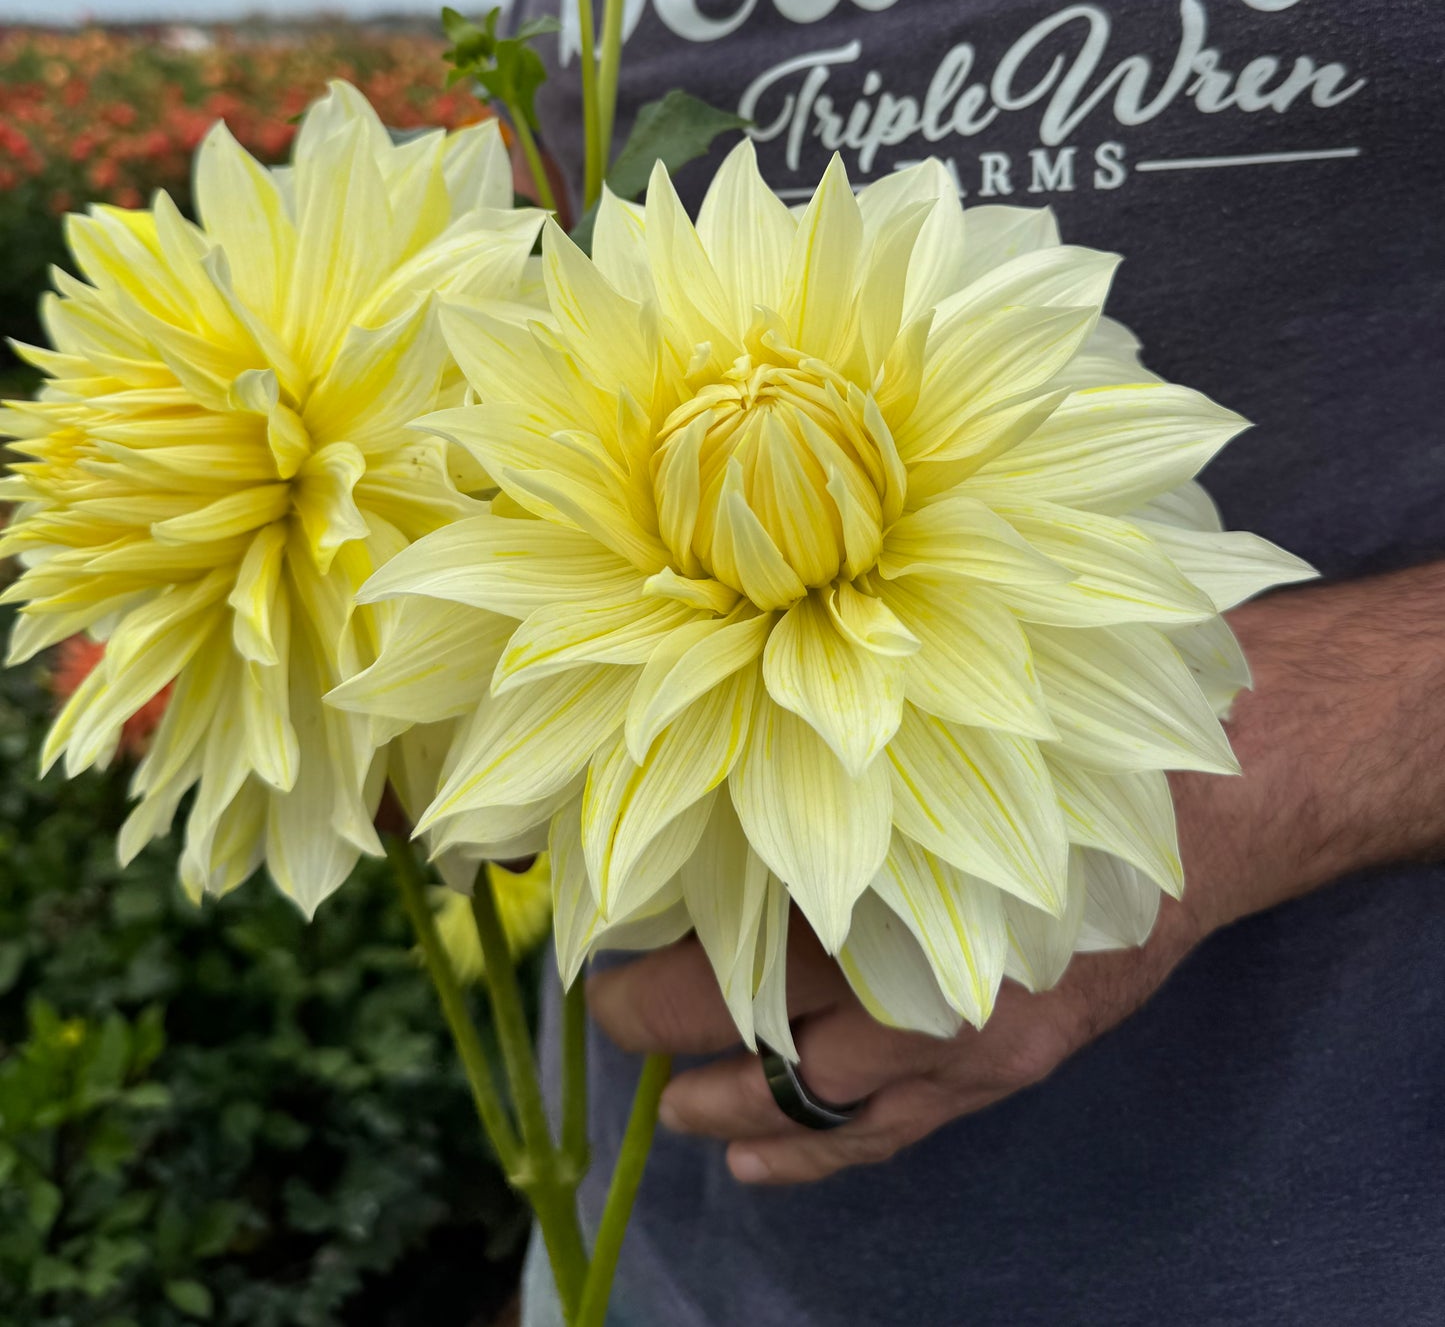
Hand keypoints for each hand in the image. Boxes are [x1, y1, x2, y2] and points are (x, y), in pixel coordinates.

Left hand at [588, 563, 1444, 1186]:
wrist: (1201, 786)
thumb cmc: (1053, 733)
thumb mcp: (920, 729)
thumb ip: (819, 771)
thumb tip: (703, 784)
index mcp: (872, 862)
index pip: (726, 929)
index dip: (655, 945)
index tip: (602, 933)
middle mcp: (910, 961)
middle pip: (750, 1018)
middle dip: (668, 1025)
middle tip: (611, 1011)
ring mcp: (958, 1031)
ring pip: (810, 1096)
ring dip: (727, 1104)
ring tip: (672, 1102)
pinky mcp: (1003, 1062)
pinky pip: (888, 1133)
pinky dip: (815, 1157)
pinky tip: (755, 1168)